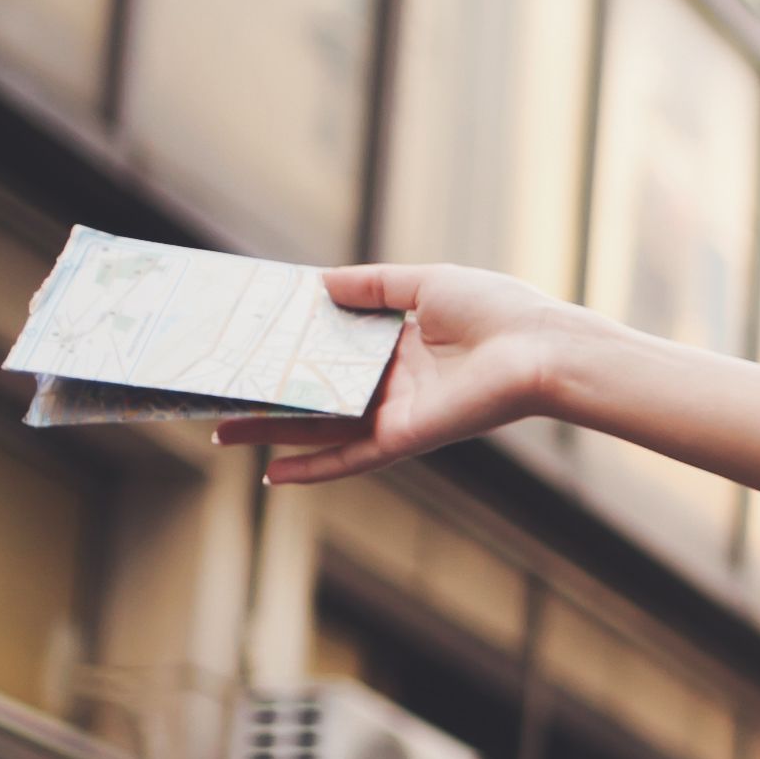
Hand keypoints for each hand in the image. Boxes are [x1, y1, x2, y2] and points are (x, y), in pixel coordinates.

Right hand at [213, 265, 594, 485]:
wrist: (542, 349)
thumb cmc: (500, 311)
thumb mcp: (427, 284)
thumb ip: (373, 285)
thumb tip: (318, 282)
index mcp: (400, 348)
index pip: (332, 350)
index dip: (290, 347)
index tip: (246, 342)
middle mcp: (392, 385)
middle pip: (316, 393)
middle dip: (266, 396)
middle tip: (217, 392)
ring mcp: (395, 415)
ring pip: (320, 428)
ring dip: (271, 433)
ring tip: (220, 431)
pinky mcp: (404, 438)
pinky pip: (349, 458)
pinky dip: (312, 468)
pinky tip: (272, 476)